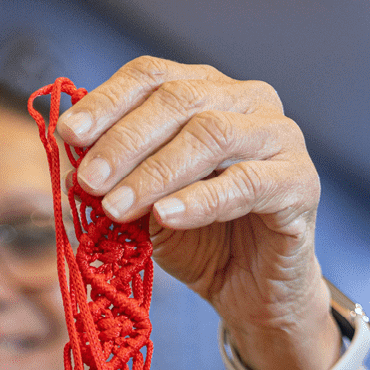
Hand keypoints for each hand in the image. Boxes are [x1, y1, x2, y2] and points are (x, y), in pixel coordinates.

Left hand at [56, 58, 338, 369]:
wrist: (253, 293)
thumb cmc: (201, 240)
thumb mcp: (145, 205)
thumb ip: (117, 177)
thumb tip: (70, 161)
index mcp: (210, 91)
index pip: (153, 76)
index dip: (106, 101)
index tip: (68, 135)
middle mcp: (250, 101)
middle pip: (179, 100)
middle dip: (125, 141)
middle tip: (88, 180)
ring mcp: (281, 138)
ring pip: (211, 135)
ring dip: (155, 173)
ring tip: (116, 207)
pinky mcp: (300, 183)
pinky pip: (247, 183)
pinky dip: (199, 200)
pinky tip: (165, 217)